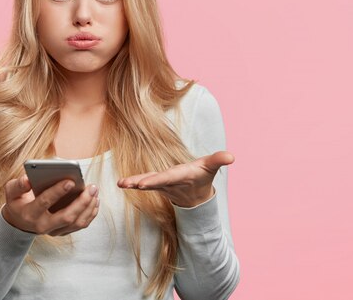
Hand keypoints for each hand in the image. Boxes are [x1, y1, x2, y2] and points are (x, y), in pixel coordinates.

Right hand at [2, 175, 99, 235]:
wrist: (19, 222)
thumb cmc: (18, 202)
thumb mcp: (11, 192)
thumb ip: (18, 185)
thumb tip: (28, 179)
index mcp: (30, 213)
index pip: (45, 202)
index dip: (58, 191)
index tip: (71, 181)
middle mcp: (43, 226)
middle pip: (67, 217)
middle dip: (81, 202)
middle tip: (91, 187)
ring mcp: (54, 231)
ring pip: (77, 222)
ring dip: (89, 207)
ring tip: (94, 191)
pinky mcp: (63, 232)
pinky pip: (80, 225)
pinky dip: (90, 213)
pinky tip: (95, 201)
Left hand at [116, 151, 234, 207]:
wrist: (196, 195)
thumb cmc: (202, 176)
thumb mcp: (211, 167)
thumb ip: (219, 160)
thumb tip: (231, 157)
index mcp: (181, 176)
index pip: (167, 177)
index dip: (156, 179)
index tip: (144, 183)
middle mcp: (169, 182)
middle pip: (154, 182)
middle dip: (143, 183)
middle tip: (130, 184)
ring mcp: (161, 184)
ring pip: (146, 183)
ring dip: (133, 183)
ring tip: (121, 184)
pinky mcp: (155, 183)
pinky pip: (143, 182)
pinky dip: (133, 182)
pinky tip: (121, 183)